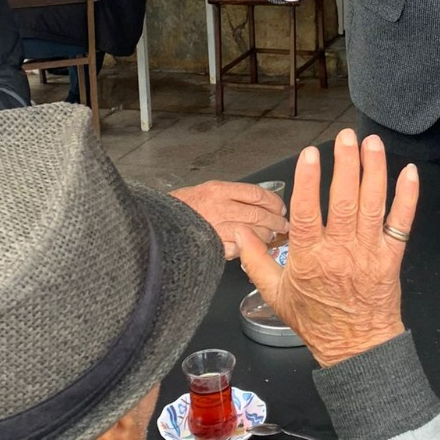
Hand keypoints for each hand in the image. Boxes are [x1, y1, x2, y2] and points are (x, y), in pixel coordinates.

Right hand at [171, 180, 287, 247]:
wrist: (157, 224)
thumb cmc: (180, 209)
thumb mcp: (205, 191)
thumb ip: (229, 195)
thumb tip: (256, 201)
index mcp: (218, 190)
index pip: (255, 193)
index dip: (273, 201)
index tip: (280, 207)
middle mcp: (219, 206)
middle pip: (258, 213)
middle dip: (276, 220)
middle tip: (283, 225)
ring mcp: (217, 227)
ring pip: (253, 231)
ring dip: (266, 236)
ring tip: (272, 237)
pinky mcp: (214, 246)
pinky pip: (239, 248)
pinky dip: (249, 250)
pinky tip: (254, 250)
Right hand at [228, 129, 417, 367]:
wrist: (355, 348)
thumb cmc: (315, 321)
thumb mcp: (275, 294)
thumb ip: (255, 259)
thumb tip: (238, 230)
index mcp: (309, 258)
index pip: (307, 211)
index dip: (308, 180)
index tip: (310, 153)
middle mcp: (340, 251)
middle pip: (344, 200)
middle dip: (346, 163)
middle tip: (346, 136)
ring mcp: (368, 253)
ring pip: (372, 205)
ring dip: (374, 170)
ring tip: (372, 143)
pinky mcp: (391, 258)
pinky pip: (401, 223)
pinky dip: (407, 197)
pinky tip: (409, 173)